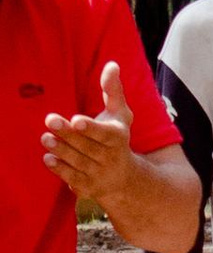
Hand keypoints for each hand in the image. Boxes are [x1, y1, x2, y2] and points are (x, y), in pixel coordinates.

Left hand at [40, 60, 141, 205]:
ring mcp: (100, 175)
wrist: (127, 180)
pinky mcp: (89, 187)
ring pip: (79, 162)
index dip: (91, 128)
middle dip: (68, 135)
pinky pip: (74, 179)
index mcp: (119, 139)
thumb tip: (112, 65)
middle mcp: (111, 159)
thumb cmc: (118, 139)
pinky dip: (61, 170)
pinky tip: (48, 158)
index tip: (76, 120)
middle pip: (88, 147)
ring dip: (62, 150)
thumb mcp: (120, 115)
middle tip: (50, 120)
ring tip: (45, 138)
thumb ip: (113, 91)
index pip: (106, 134)